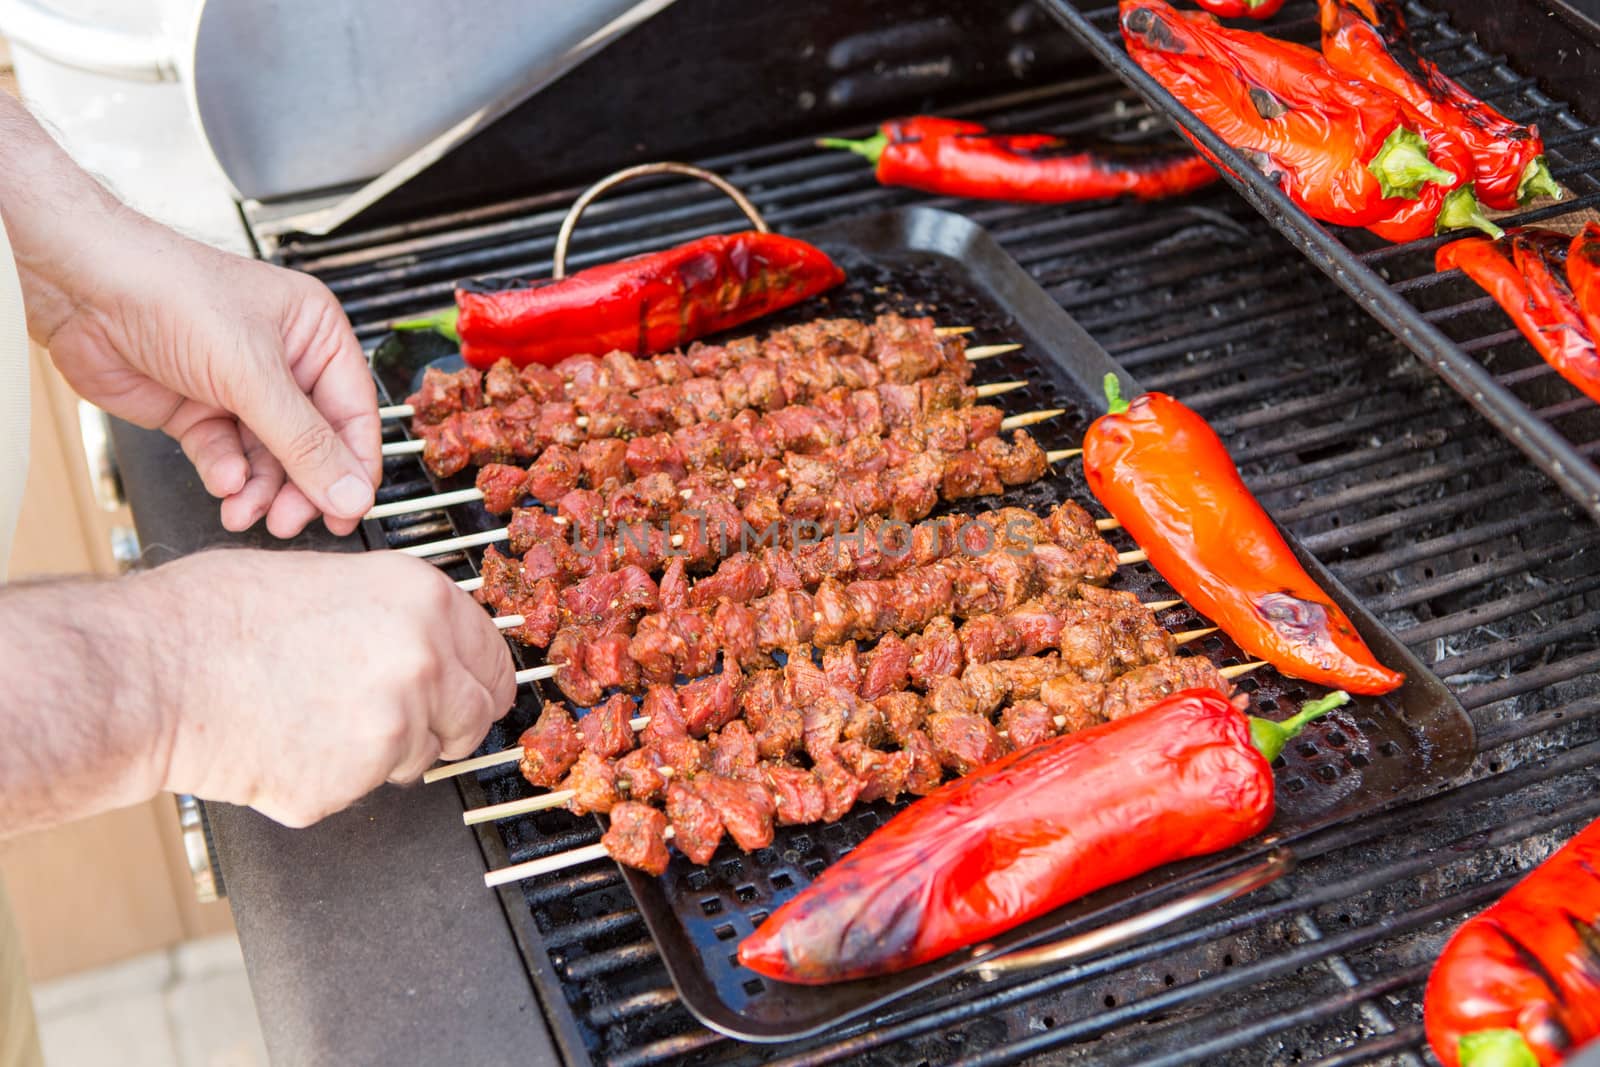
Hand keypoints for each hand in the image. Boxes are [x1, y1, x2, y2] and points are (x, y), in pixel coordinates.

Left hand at [34, 214, 379, 537]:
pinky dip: (224, 475)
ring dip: (260, 490)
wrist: (81, 290)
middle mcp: (282, 363)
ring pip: (267, 458)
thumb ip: (305, 444)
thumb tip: (351, 494)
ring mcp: (237, 389)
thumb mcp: (253, 374)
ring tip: (247, 510)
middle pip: (311, 444)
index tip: (350, 509)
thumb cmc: (171, 293)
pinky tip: (223, 484)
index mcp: (315, 336)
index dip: (353, 465)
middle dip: (300, 485)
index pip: (352, 413)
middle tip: (292, 520)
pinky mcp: (197, 411)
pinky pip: (224, 456)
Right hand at [146, 550, 515, 827]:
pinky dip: (330, 778)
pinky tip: (287, 742)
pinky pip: (360, 789)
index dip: (481, 678)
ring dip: (383, 750)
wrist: (153, 671)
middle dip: (445, 722)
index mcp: (422, 601)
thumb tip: (426, 637)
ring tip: (313, 716)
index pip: (495, 657)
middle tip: (394, 717)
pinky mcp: (353, 783)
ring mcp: (393, 728)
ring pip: (420, 758)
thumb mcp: (328, 575)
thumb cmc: (215, 616)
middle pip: (476, 716)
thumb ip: (394, 612)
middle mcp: (423, 662)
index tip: (477, 691)